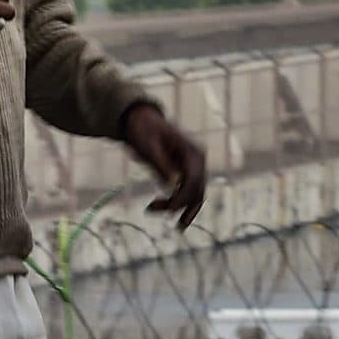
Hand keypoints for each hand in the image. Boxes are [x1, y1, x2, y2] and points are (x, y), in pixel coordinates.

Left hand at [120, 102, 207, 228]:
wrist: (141, 121)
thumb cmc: (143, 131)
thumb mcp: (148, 146)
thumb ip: (160, 164)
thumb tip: (171, 185)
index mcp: (192, 151)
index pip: (195, 180)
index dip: (183, 198)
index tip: (167, 209)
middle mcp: (198, 160)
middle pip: (197, 190)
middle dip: (180, 205)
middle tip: (152, 210)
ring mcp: (193, 167)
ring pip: (195, 194)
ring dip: (180, 208)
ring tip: (163, 218)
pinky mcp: (185, 172)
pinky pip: (187, 192)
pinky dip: (178, 203)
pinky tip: (162, 210)